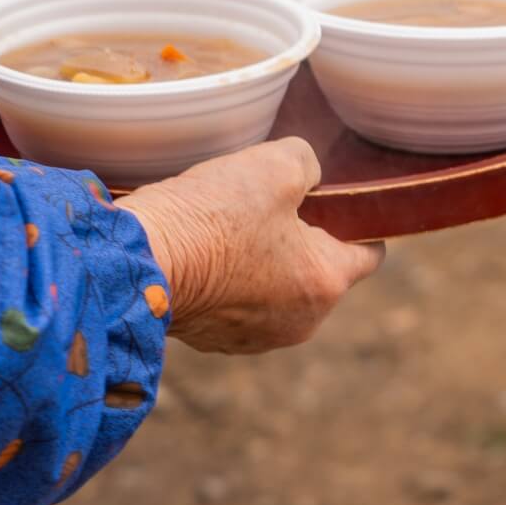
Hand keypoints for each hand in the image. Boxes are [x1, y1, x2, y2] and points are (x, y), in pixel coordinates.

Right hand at [119, 138, 385, 353]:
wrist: (136, 263)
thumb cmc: (210, 216)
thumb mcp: (273, 164)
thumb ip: (308, 163)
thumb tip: (307, 175)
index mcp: (325, 283)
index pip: (369, 253)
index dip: (355, 219)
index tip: (329, 199)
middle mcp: (300, 322)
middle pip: (317, 270)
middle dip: (298, 239)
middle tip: (263, 205)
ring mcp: (256, 337)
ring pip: (276, 288)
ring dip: (261, 261)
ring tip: (225, 228)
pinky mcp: (216, 341)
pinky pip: (237, 304)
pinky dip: (227, 281)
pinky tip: (203, 253)